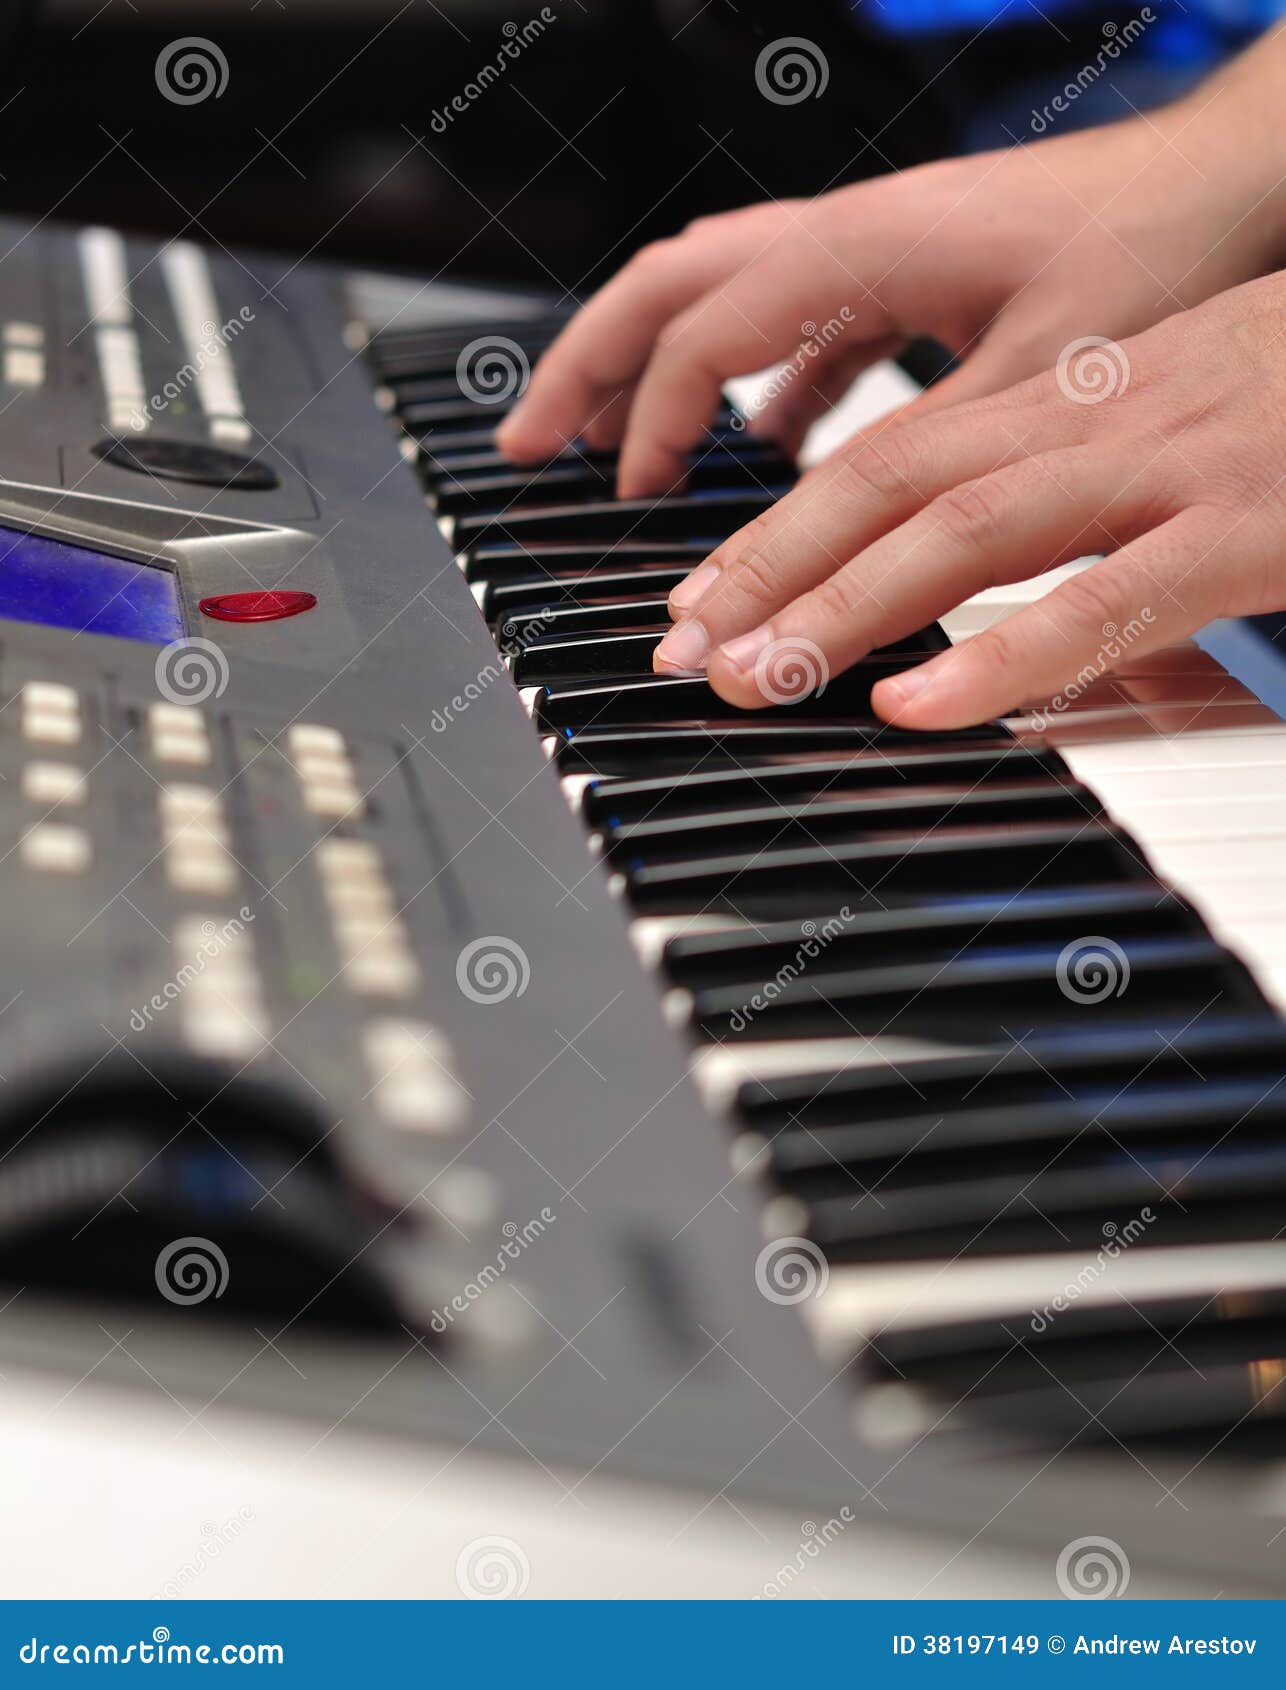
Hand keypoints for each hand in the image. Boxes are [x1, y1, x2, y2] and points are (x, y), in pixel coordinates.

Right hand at [497, 62, 1284, 496]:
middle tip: (524, 445)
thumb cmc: (1154, 254)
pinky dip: (753, 390)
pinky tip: (756, 451)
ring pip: (717, 296)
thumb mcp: (1039, 379)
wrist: (1228, 180)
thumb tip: (839, 546)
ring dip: (652, 372)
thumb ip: (927, 458)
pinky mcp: (901, 271)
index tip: (622, 505)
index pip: (704, 335)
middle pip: (667, 286)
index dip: (648, 422)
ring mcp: (867, 248)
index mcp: (860, 250)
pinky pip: (793, 326)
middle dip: (585, 367)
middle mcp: (845, 234)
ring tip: (607, 450)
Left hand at [653, 272, 1285, 728]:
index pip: (895, 453)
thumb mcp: (1190, 435)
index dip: (785, 526)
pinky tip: (914, 705)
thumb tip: (1016, 618)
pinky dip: (1000, 654)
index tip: (706, 596)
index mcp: (1085, 395)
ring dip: (842, 607)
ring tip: (752, 678)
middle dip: (773, 568)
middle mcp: (1107, 416)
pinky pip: (1106, 596)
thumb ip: (1094, 521)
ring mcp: (1178, 467)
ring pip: (970, 529)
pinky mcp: (1253, 527)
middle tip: (684, 647)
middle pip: (896, 483)